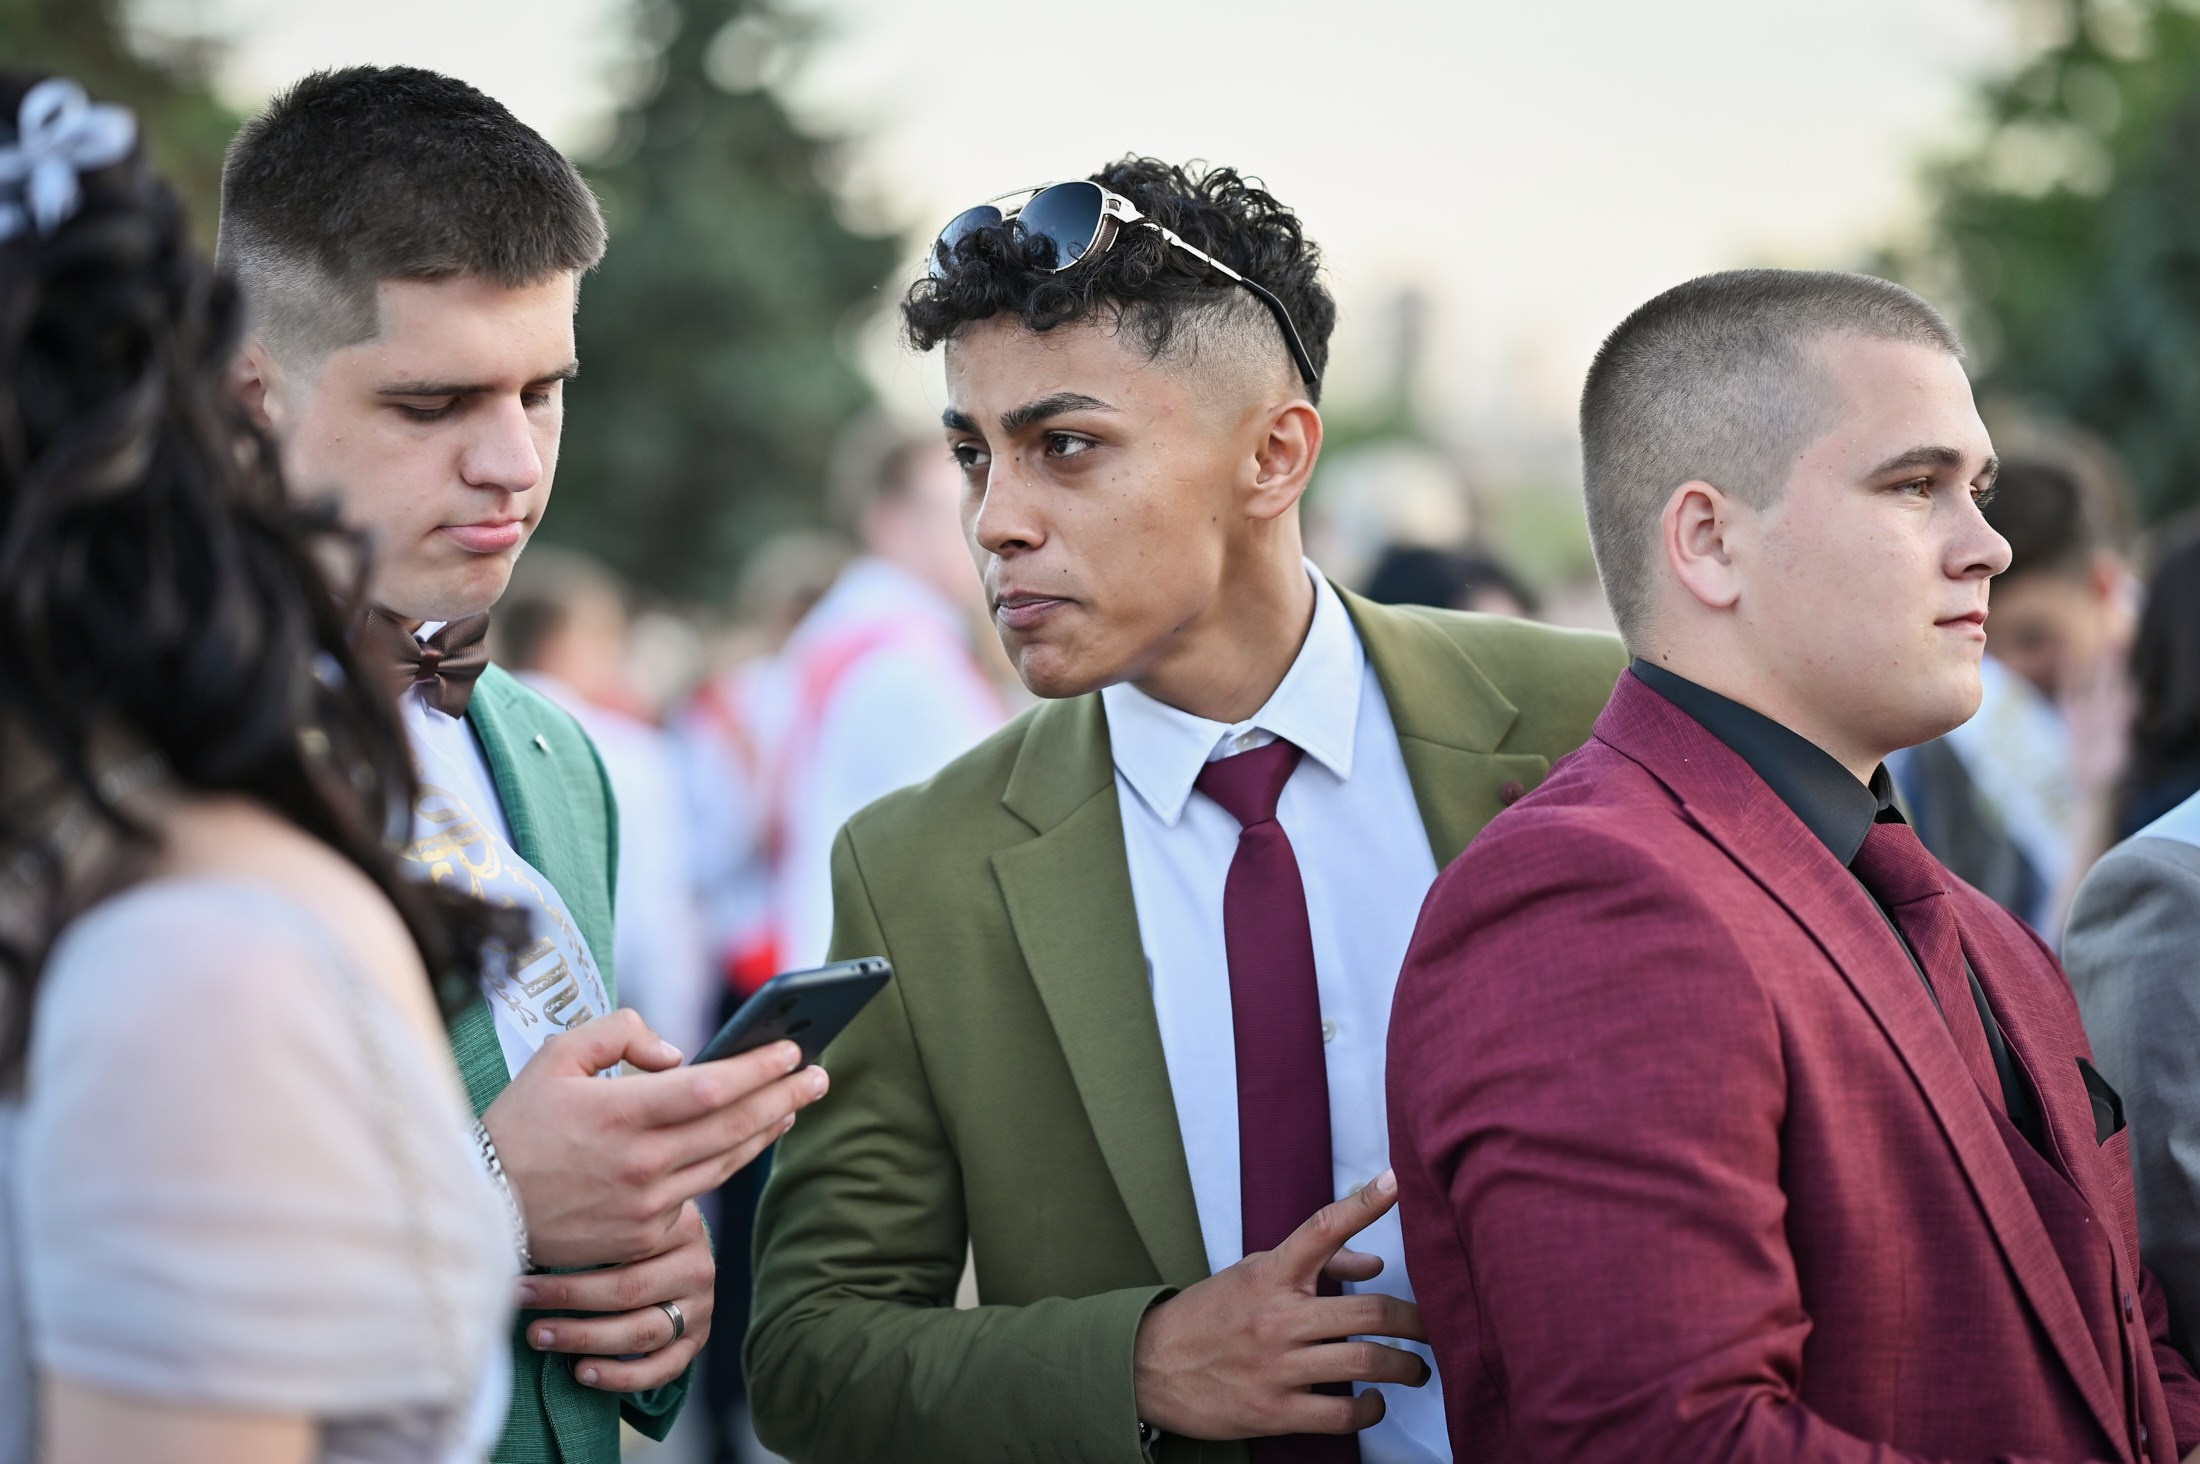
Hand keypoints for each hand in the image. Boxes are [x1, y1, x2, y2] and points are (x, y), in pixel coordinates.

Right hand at [482, 1009, 827, 1266]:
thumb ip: (618, 1036)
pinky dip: (728, 1164)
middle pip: (733, 1126)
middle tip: (820, 1074)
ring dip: (766, 1130)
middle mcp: (638, 1163)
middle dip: (784, 1095)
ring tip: (794, 1104)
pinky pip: (698, 1195)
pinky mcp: (642, 1236)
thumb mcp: (555, 1057)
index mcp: (617, 1114)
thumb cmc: (519, 1124)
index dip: (758, 1069)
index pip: (710, 1088)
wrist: (483, 1209)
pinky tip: (747, 1142)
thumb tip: (677, 1055)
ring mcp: (643, 1205)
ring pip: (725, 1162)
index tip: (792, 1049)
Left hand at [517, 1200, 713, 1392]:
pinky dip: (621, 1376)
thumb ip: (597, 1221)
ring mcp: (701, 1307)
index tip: (522, 1274)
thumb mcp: (624, 1213)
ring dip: (585, 1338)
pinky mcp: (697, 1340)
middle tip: (521, 1301)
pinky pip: (662, 1369)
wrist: (672, 1251)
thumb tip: (530, 1233)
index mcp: (683, 1226)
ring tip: (541, 1337)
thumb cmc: (630, 1230)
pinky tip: (582, 1372)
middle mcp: (697, 1267)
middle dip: (569, 1299)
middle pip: (631, 1289)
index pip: (627, 1246)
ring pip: (643, 1332)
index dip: (571, 1263)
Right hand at [1133, 1170, 1430, 1440]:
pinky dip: (1369, 1409)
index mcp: (1271, 1275)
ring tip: (1417, 1369)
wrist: (1148, 1366)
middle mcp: (1277, 1317)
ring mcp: (1276, 1367)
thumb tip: (1375, 1262)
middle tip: (1433, 1329)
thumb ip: (1317, 1266)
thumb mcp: (1254, 1275)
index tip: (1396, 1182)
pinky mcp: (1274, 1411)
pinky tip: (1373, 1402)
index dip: (1363, 1203)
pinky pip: (1340, 1414)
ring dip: (1405, 1368)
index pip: (1322, 1229)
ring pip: (1364, 1363)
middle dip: (1416, 1323)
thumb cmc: (1208, 1316)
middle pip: (1369, 1312)